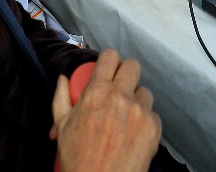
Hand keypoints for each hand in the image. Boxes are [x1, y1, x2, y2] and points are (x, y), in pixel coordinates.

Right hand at [51, 49, 160, 171]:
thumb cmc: (78, 159)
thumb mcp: (63, 126)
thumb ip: (61, 97)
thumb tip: (63, 78)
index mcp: (97, 92)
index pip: (110, 56)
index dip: (109, 61)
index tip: (108, 69)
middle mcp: (121, 96)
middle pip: (132, 66)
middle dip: (126, 74)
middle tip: (119, 88)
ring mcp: (140, 112)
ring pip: (144, 92)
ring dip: (136, 100)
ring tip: (126, 117)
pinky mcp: (153, 128)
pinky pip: (153, 114)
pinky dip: (145, 121)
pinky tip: (133, 134)